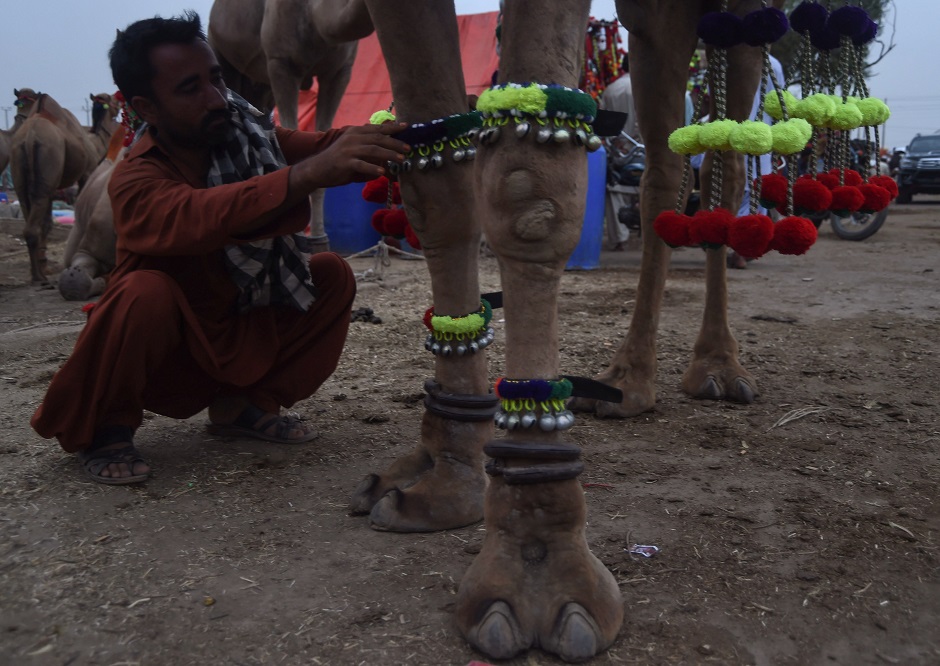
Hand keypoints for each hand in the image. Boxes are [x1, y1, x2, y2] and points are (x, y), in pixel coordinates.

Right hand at [293, 122, 409, 189]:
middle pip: (379, 138)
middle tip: (408, 148)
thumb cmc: (339, 160)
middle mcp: (353, 138)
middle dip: (395, 143)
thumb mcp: (353, 147)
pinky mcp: (345, 163)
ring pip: (373, 150)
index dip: (393, 127)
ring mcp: (348, 150)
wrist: (317, 169)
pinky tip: (382, 172)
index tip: (406, 126)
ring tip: (401, 159)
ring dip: (389, 155)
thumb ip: (368, 145)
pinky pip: (362, 165)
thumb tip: (387, 146)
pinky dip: (373, 168)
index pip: (377, 128)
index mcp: (356, 132)